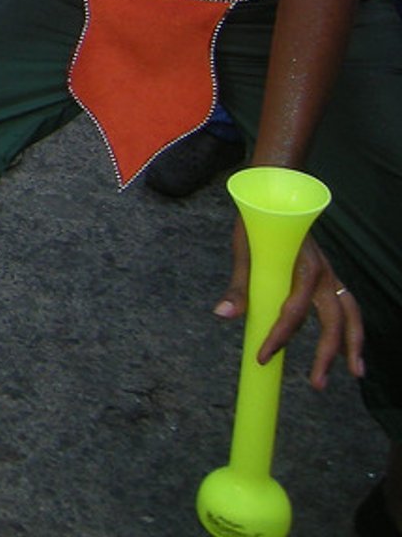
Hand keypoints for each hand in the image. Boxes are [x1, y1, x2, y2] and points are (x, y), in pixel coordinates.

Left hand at [216, 221, 364, 388]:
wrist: (276, 192)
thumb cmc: (256, 220)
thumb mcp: (244, 248)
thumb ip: (239, 285)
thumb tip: (223, 316)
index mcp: (301, 265)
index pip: (293, 311)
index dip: (278, 337)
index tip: (262, 358)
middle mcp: (322, 272)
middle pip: (332, 320)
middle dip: (326, 354)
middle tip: (315, 385)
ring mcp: (328, 274)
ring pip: (350, 313)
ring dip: (352, 344)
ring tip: (355, 373)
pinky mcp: (328, 275)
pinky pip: (346, 305)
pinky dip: (351, 328)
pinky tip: (347, 350)